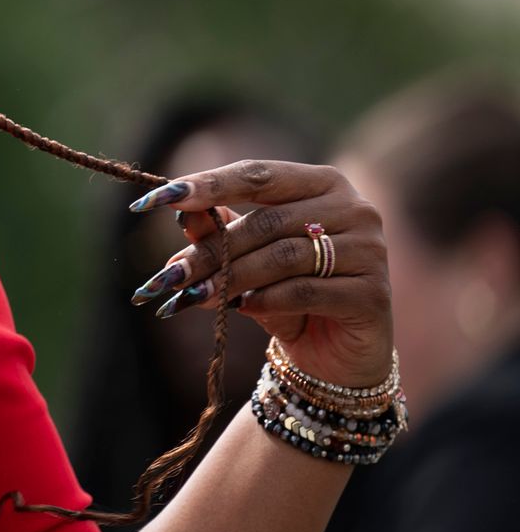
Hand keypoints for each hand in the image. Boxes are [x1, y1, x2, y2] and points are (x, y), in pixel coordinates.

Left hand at [128, 160, 393, 388]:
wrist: (337, 356)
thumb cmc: (288, 294)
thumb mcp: (247, 259)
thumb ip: (219, 231)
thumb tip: (181, 212)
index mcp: (323, 183)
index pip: (257, 175)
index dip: (206, 185)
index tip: (157, 198)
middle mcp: (354, 208)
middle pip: (266, 222)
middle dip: (211, 249)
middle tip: (167, 275)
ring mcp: (370, 250)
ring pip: (284, 256)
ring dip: (230, 277)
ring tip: (191, 295)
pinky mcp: (373, 294)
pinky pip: (306, 290)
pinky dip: (266, 299)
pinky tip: (239, 308)